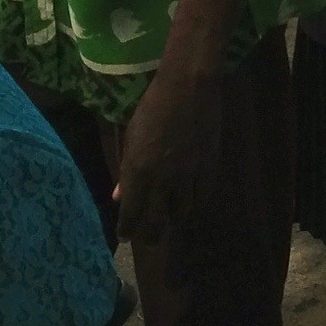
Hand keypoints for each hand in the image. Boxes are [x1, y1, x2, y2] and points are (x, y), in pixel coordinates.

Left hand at [116, 59, 219, 245]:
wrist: (188, 87)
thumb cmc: (152, 107)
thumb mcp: (131, 136)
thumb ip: (126, 171)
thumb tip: (118, 196)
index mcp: (138, 170)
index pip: (131, 212)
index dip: (127, 229)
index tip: (125, 236)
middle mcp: (162, 180)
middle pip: (156, 222)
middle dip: (150, 235)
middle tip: (149, 238)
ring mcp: (187, 176)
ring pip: (180, 215)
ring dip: (172, 218)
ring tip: (169, 217)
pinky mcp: (208, 170)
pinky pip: (201, 200)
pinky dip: (193, 205)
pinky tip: (189, 202)